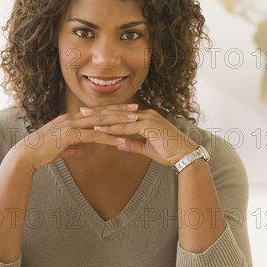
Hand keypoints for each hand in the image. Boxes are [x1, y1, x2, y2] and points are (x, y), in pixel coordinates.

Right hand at [12, 104, 140, 172]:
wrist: (26, 156)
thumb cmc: (42, 152)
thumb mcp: (62, 148)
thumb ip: (74, 146)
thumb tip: (84, 149)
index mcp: (72, 119)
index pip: (97, 112)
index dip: (113, 109)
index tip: (127, 109)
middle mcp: (73, 118)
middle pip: (101, 112)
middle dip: (120, 110)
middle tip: (137, 109)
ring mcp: (71, 125)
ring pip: (100, 121)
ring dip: (118, 121)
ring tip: (134, 121)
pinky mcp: (69, 135)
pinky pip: (92, 135)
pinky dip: (107, 137)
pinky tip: (119, 140)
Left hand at [83, 106, 198, 165]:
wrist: (185, 155)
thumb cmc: (170, 152)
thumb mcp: (147, 148)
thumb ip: (133, 144)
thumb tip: (118, 143)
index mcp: (146, 117)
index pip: (121, 113)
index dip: (105, 113)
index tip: (90, 114)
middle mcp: (146, 114)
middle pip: (117, 111)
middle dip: (99, 111)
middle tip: (82, 111)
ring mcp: (148, 118)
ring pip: (119, 117)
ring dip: (101, 118)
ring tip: (86, 118)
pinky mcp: (149, 126)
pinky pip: (126, 127)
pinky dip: (112, 128)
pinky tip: (100, 129)